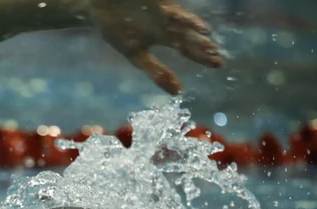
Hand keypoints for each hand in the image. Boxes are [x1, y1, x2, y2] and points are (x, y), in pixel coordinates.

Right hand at [87, 0, 222, 93]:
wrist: (96, 5)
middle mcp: (166, 23)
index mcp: (162, 36)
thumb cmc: (114, 28)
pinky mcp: (156, 1)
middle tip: (218, 58)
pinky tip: (191, 23)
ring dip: (192, 28)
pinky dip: (181, 17)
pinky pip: (170, 9)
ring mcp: (162, 10)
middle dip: (202, 46)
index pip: (187, 47)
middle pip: (187, 36)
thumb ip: (155, 70)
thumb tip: (178, 92)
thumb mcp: (134, 53)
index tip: (220, 65)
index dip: (202, 56)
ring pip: (181, 21)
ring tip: (206, 36)